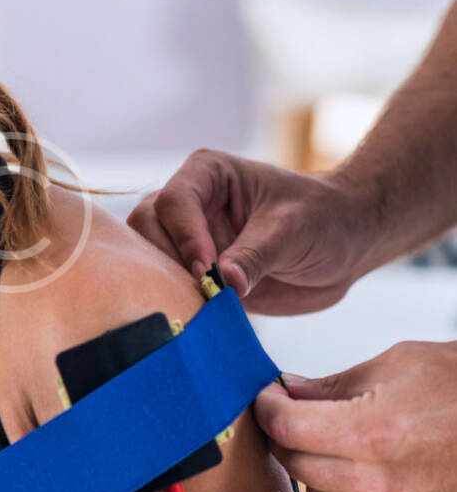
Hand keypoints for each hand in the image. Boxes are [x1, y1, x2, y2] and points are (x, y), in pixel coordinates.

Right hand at [126, 149, 376, 313]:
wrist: (345, 245)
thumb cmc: (323, 218)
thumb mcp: (292, 230)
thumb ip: (255, 254)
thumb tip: (222, 282)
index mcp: (207, 174)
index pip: (173, 201)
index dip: (185, 236)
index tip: (208, 269)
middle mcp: (189, 204)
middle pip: (147, 227)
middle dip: (168, 258)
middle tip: (202, 289)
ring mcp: (189, 239)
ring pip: (150, 258)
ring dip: (169, 281)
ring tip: (203, 303)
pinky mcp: (197, 273)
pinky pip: (171, 287)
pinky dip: (180, 301)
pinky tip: (203, 317)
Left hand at [254, 341, 456, 491]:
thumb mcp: (400, 364)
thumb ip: (335, 384)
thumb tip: (289, 390)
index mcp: (375, 432)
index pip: (286, 428)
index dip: (266, 407)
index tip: (266, 394)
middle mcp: (385, 482)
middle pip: (298, 465)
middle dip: (286, 434)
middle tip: (291, 410)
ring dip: (315, 465)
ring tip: (332, 435)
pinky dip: (351, 489)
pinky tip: (368, 462)